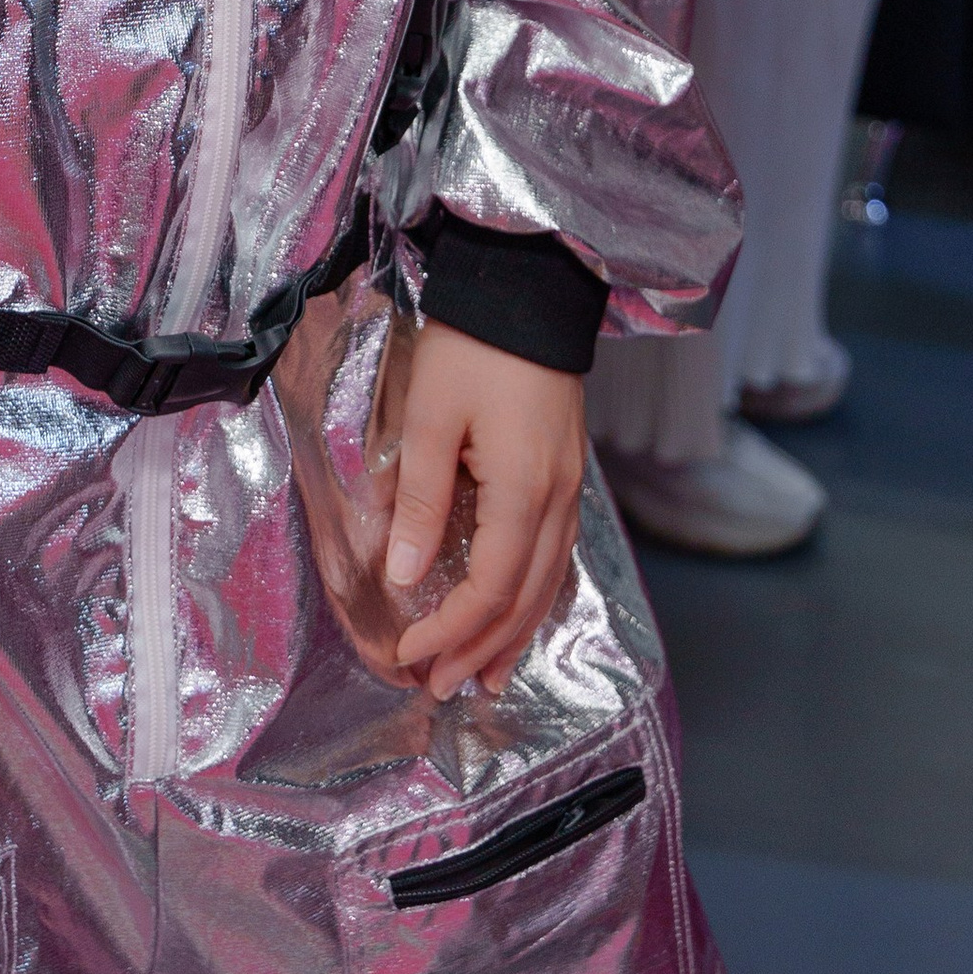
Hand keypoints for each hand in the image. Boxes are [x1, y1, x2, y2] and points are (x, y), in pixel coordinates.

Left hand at [382, 322, 585, 699]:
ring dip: (513, 634)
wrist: (528, 286)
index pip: (489, 587)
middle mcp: (558, 499)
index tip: (409, 655)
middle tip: (440, 687)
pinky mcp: (567, 471)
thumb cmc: (473, 345)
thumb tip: (402, 574)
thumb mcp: (431, 416)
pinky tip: (518, 614)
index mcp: (524, 490)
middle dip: (479, 647)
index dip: (449, 629)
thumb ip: (420, 500)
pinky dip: (534, 597)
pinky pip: (556, 555)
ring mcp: (570, 486)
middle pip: (524, 598)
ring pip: (547, 583)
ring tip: (482, 677)